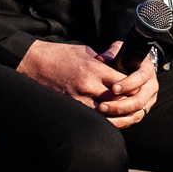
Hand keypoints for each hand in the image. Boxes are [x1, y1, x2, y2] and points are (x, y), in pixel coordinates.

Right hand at [17, 41, 141, 122]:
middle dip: (129, 103)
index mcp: (95, 70)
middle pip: (119, 102)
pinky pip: (93, 118)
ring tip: (126, 115)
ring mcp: (79, 99)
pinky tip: (109, 119)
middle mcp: (89, 86)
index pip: (124, 84)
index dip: (134, 87)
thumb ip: (104, 61)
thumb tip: (118, 66)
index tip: (138, 88)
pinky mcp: (71, 107)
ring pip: (107, 115)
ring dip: (118, 116)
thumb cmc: (59, 54)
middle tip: (137, 104)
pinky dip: (103, 120)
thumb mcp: (85, 51)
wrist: (34, 62)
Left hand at [93, 47, 159, 127]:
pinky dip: (122, 122)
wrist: (137, 67)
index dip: (128, 84)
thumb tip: (100, 58)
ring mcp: (149, 100)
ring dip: (120, 117)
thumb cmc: (127, 59)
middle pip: (140, 100)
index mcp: (147, 71)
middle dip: (121, 105)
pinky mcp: (144, 109)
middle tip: (103, 106)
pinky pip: (134, 119)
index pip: (141, 78)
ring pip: (138, 113)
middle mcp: (151, 86)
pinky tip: (108, 122)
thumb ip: (111, 54)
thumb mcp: (120, 52)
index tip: (113, 88)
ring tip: (103, 116)